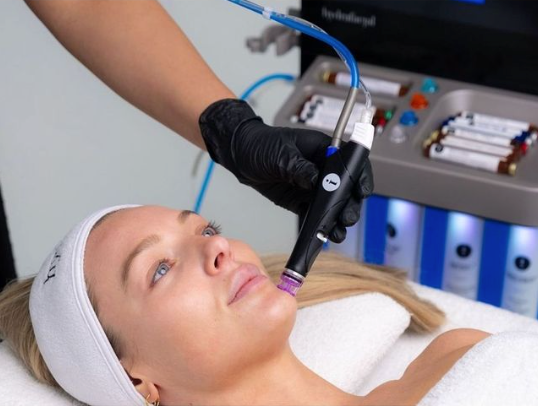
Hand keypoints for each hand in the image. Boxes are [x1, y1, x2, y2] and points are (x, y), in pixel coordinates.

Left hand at [199, 99, 373, 242]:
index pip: (350, 162)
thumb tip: (315, 180)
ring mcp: (314, 187)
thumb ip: (299, 167)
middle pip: (346, 188)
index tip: (362, 192)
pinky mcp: (302, 201)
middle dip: (349, 205)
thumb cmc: (261, 144)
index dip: (360, 177)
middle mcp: (323, 169)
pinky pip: (316, 214)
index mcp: (323, 149)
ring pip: (333, 205)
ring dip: (337, 220)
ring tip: (337, 233)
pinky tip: (323, 236)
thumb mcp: (280, 153)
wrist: (240, 156)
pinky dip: (320, 226)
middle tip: (347, 219)